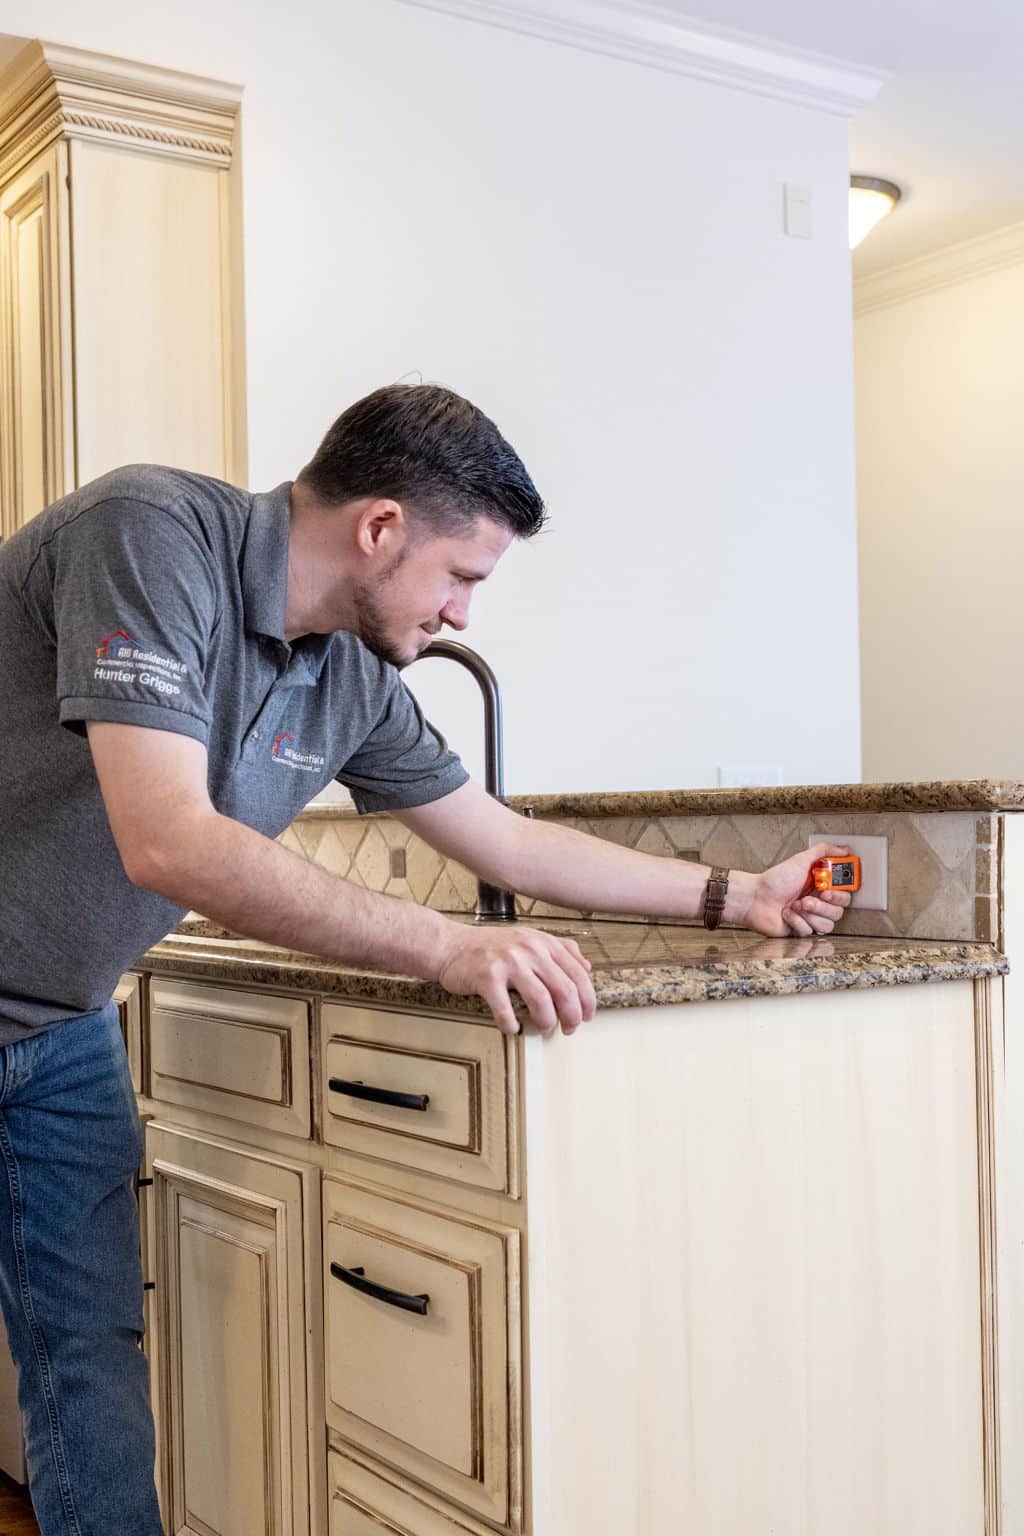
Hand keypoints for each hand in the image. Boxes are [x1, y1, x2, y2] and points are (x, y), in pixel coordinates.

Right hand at [436, 924, 595, 1036]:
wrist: (451, 945)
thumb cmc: (490, 946)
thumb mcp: (530, 938)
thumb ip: (561, 948)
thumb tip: (587, 967)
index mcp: (543, 942)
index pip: (577, 974)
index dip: (587, 1000)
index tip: (587, 1016)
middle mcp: (529, 949)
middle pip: (564, 989)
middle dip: (572, 1016)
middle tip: (569, 1029)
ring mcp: (508, 962)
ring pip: (541, 1000)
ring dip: (547, 1021)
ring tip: (544, 1029)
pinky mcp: (486, 977)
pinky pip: (505, 1008)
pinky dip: (511, 1024)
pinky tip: (513, 1028)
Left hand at [744, 843, 853, 937]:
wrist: (754, 898)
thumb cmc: (774, 880)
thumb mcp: (800, 860)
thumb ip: (824, 851)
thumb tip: (844, 849)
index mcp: (821, 887)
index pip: (845, 894)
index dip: (839, 894)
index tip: (827, 890)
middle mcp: (818, 902)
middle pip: (838, 911)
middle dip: (822, 906)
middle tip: (806, 898)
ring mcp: (810, 917)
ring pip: (827, 925)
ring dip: (810, 914)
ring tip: (794, 905)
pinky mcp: (800, 930)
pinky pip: (809, 931)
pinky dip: (796, 921)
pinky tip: (786, 914)